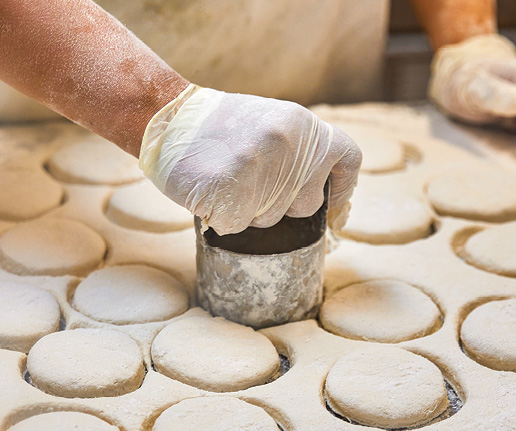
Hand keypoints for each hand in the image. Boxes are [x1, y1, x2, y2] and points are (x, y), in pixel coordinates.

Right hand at [139, 85, 361, 234]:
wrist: (168, 118)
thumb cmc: (219, 127)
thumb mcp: (272, 123)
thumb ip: (300, 151)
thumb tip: (324, 192)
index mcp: (303, 125)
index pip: (347, 160)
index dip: (343, 188)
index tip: (333, 206)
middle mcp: (289, 144)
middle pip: (307, 205)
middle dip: (282, 206)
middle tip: (252, 185)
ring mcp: (260, 168)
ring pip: (270, 220)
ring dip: (248, 211)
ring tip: (226, 180)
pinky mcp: (231, 191)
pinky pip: (237, 226)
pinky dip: (222, 217)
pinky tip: (210, 192)